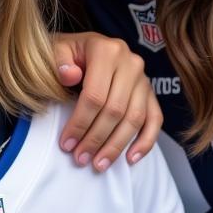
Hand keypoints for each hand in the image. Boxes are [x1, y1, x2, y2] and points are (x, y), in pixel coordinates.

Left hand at [53, 31, 161, 170]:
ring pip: (134, 118)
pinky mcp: (152, 92)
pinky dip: (145, 141)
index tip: (67, 144)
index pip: (95, 95)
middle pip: (115, 110)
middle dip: (96, 139)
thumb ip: (60, 60)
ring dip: (116, 145)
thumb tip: (70, 75)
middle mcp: (131, 63)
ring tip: (99, 164)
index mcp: (106, 50)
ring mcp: (144, 79)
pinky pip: (155, 120)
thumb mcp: (57, 49)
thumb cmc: (68, 53)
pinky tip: (131, 159)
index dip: (80, 123)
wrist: (86, 47)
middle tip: (80, 159)